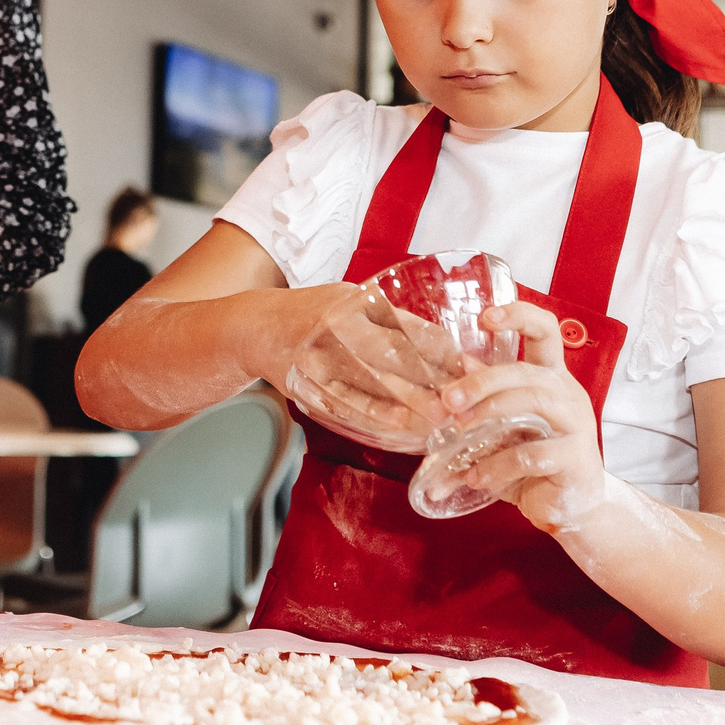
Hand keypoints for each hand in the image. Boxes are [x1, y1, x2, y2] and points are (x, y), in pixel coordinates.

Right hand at [270, 282, 470, 452]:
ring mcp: (321, 357)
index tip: (468, 368)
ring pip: (369, 383)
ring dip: (404, 403)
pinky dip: (372, 415)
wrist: (256, 327)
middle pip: (390, 357)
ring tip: (433, 420)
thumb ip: (387, 318)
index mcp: (355, 302)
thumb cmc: (313, 311)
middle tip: (456, 402)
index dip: (440, 349)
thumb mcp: (350, 299)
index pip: (406, 326)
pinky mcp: (309, 382)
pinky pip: (345, 402)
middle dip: (426, 382)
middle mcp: (338, 328)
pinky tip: (395, 425)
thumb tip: (437, 344)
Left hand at [438, 300, 604, 531]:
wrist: (571, 508)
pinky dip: (496, 465)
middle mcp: (567, 394)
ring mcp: (577, 425)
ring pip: (532, 403)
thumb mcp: (504, 426)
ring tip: (458, 433)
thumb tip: (455, 366)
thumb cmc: (533, 461)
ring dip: (488, 415)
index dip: (519, 316)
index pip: (546, 331)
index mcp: (551, 377)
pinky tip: (475, 476)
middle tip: (449, 400)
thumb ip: (485, 398)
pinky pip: (531, 454)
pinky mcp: (575, 460)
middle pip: (526, 372)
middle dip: (482, 382)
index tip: (485, 317)